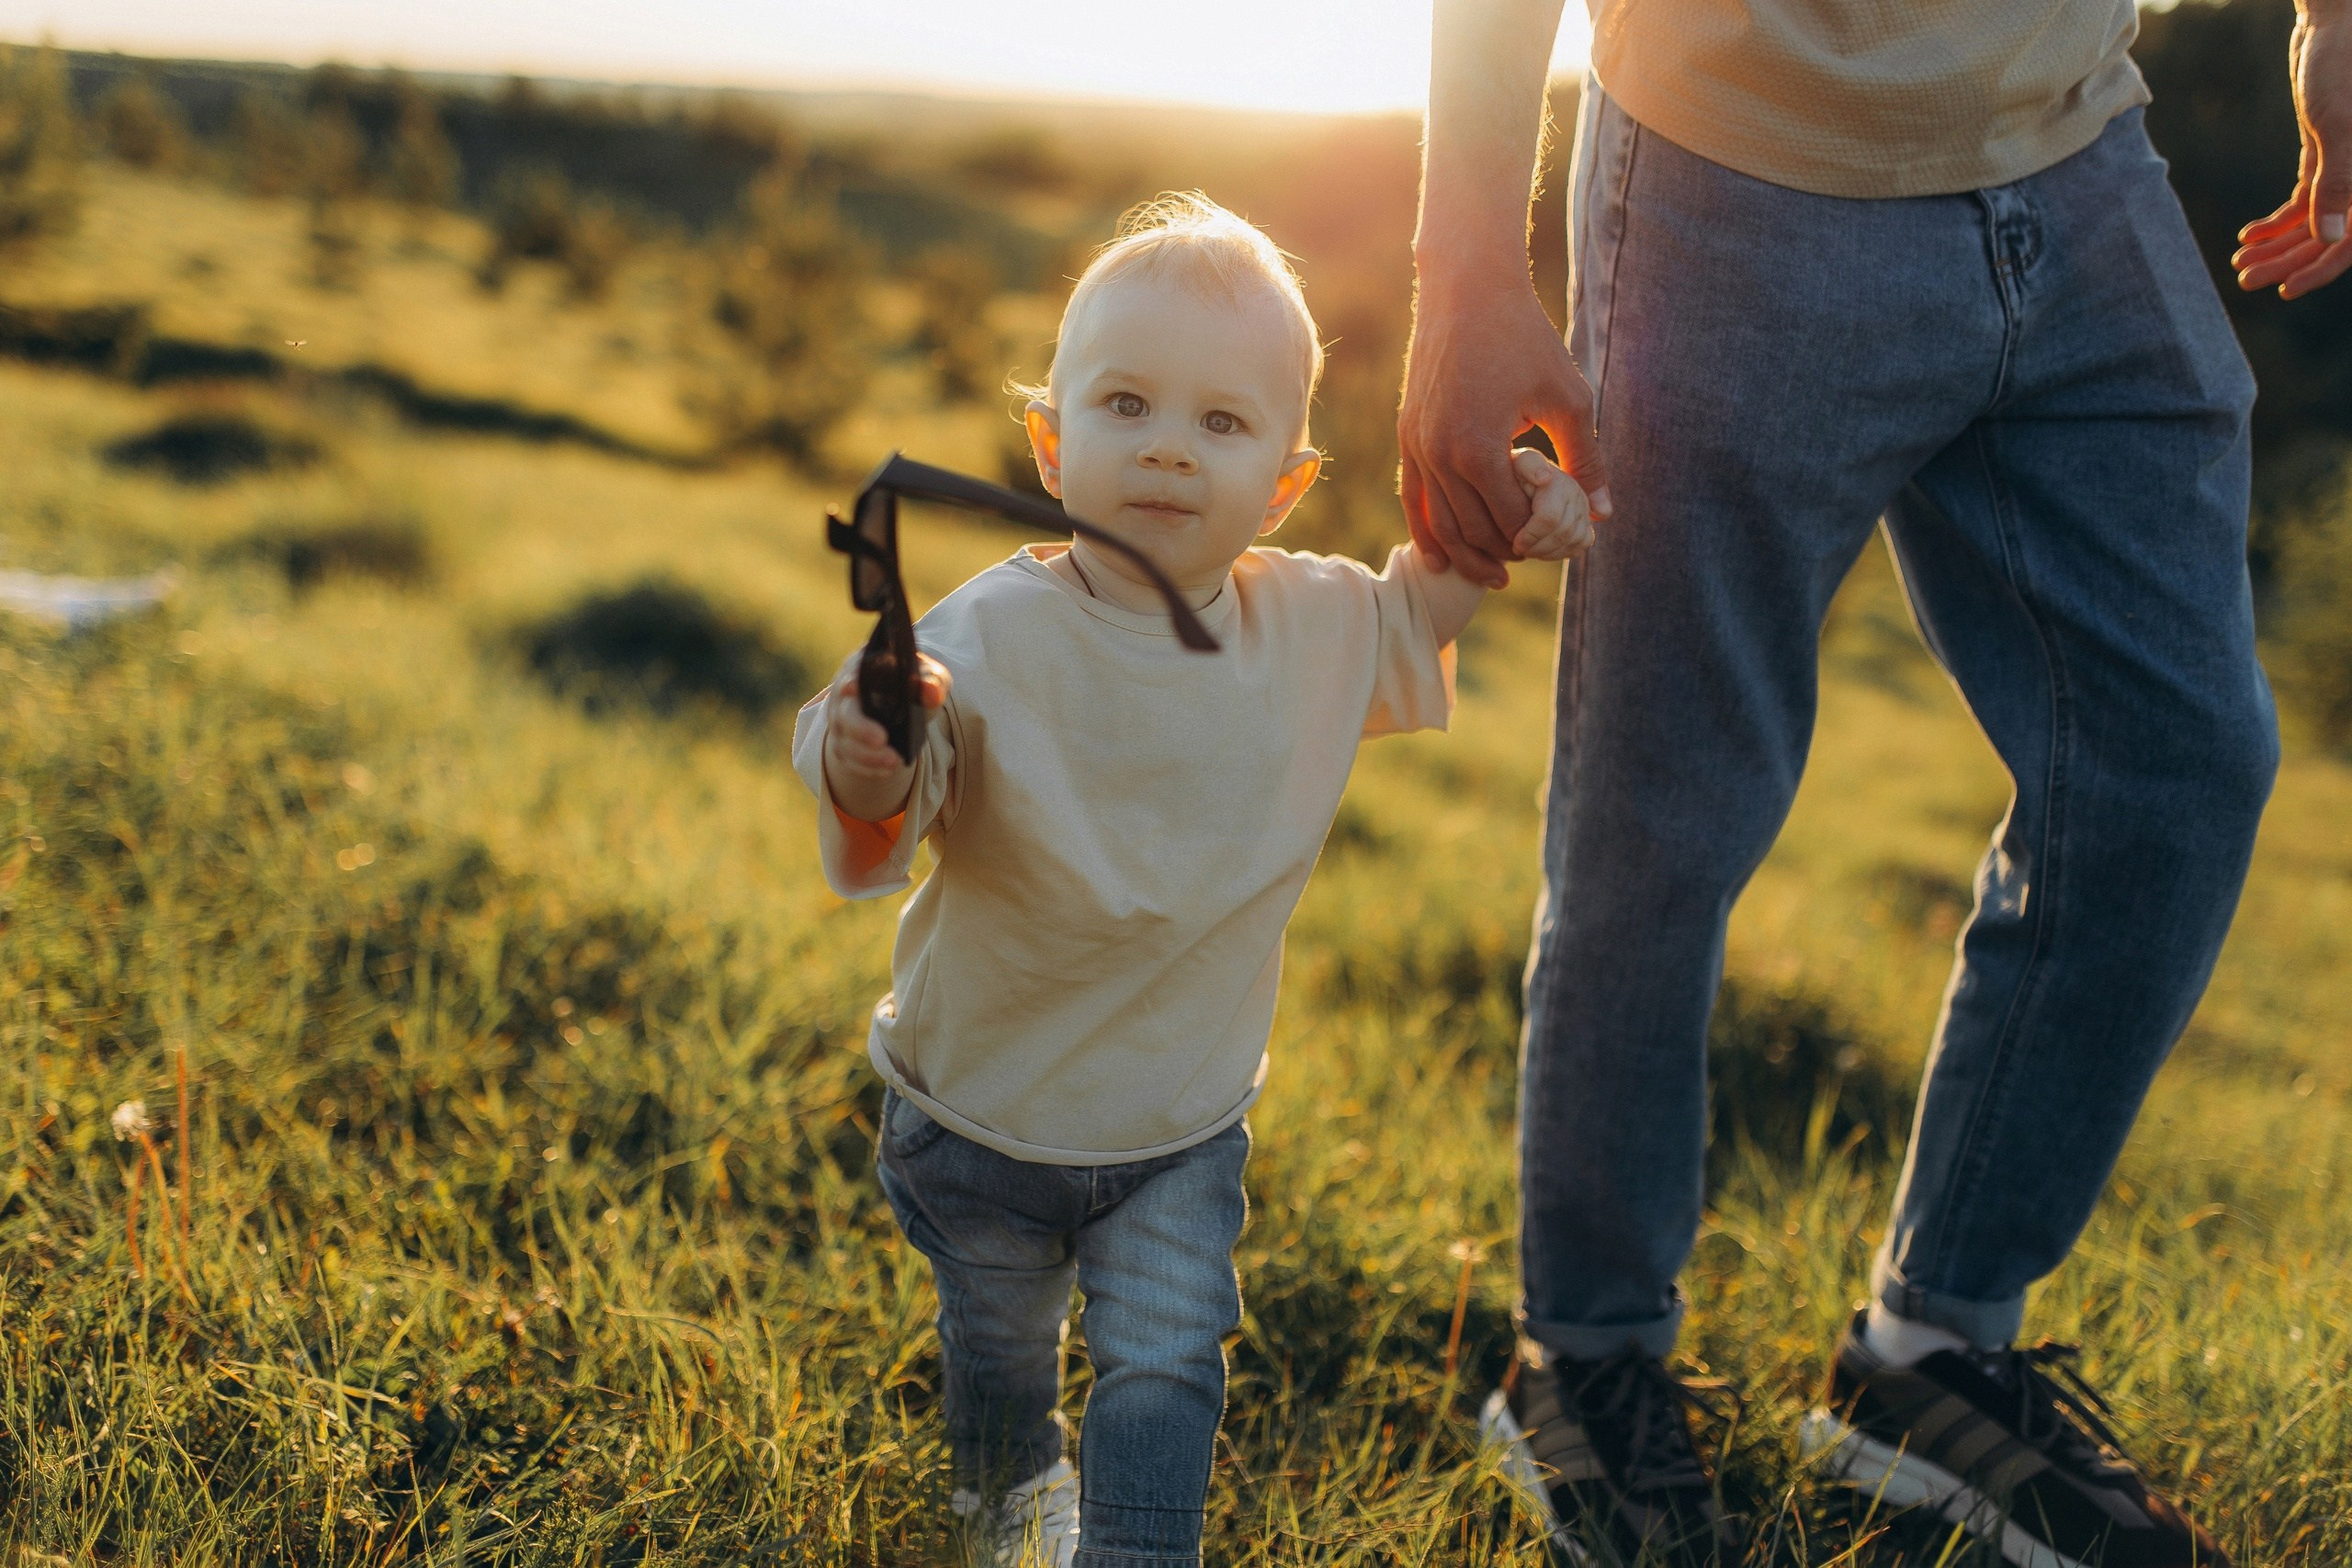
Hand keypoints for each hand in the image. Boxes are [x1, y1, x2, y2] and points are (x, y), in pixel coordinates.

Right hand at [820, 653, 951, 822]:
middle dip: (861, 727)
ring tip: (894, 761)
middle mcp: (845, 696)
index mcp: (863, 669)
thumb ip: (932, 680)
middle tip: (882, 739)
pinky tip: (886, 770)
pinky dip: (867, 768)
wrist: (902, 708)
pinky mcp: (843, 746)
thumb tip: (932, 691)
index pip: (853, 671)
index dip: (852, 679)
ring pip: (846, 742)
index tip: (853, 686)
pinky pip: (849, 761)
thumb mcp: (928, 678)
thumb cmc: (912, 685)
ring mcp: (841, 723)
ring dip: (868, 755)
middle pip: (845, 712)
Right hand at [1398, 278, 1611, 588]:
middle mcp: (1439, 455)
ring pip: (1440, 522)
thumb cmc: (1525, 337)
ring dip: (1467, 553)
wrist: (1467, 288)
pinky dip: (1426, 532)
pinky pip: (1413, 498)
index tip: (1562, 544)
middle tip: (1536, 559)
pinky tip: (1441, 559)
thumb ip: (1586, 459)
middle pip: (1473, 529)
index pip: (1509, 520)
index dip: (1538, 539)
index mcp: (1478, 449)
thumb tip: (1602, 512)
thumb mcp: (1569, 398)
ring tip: (1493, 574)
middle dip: (1506, 551)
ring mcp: (1416, 446)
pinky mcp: (1407, 435)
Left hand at [2234, 7, 2351, 297]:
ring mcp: (2346, 167)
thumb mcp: (2338, 124)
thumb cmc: (2343, 66)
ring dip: (2278, 246)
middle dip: (2287, 261)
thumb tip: (2329, 237)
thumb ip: (2339, 180)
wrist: (2333, 24)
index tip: (2285, 290)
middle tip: (2244, 279)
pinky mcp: (2325, 153)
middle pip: (2328, 236)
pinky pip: (2304, 199)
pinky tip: (2249, 234)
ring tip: (2240, 261)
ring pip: (2314, 221)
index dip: (2321, 269)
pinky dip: (2277, 220)